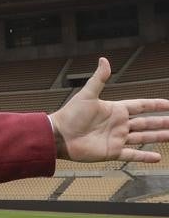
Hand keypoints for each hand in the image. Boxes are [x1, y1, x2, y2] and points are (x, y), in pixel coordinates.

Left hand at [48, 57, 168, 162]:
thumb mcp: (87, 95)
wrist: (58, 136)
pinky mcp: (112, 152)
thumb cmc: (70, 115)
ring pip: (143, 138)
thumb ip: (99, 79)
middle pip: (146, 122)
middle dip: (162, 122)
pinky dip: (144, 157)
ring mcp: (116, 138)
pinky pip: (132, 155)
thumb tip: (104, 59)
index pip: (141, 106)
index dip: (155, 104)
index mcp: (115, 110)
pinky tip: (157, 158)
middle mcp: (119, 124)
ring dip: (159, 137)